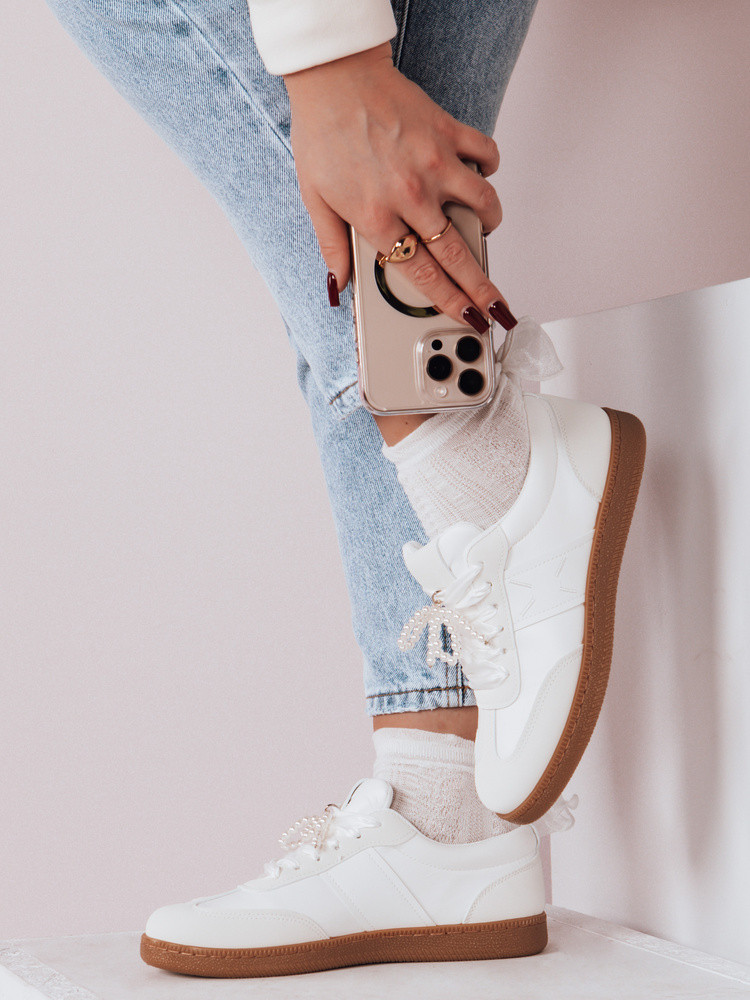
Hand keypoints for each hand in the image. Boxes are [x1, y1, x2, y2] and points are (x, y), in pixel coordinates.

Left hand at [284, 44, 513, 329]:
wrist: (332, 74)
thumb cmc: (320, 134)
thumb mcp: (314, 199)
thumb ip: (332, 246)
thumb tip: (339, 284)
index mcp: (376, 217)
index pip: (423, 274)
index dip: (450, 302)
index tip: (468, 317)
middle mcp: (410, 194)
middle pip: (458, 254)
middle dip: (483, 289)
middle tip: (500, 309)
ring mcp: (433, 162)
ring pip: (482, 203)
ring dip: (491, 223)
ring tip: (487, 231)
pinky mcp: (447, 130)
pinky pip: (485, 154)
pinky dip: (489, 167)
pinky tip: (479, 176)